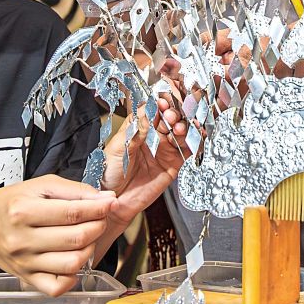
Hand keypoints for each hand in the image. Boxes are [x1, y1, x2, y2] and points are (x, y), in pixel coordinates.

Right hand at [0, 175, 115, 295]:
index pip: (72, 213)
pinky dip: (74, 275)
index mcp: (23, 211)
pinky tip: (74, 259)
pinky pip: (58, 286)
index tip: (110, 202)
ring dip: (90, 248)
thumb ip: (73, 189)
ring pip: (72, 263)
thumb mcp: (38, 185)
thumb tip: (105, 198)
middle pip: (75, 238)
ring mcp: (25, 263)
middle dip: (97, 226)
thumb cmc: (10, 204)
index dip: (98, 208)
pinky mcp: (28, 279)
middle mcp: (22, 240)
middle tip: (100, 217)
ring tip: (87, 236)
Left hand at [99, 99, 186, 230]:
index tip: (162, 102)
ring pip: (180, 133)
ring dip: (183, 126)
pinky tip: (196, 136)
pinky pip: (187, 151)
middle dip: (173, 114)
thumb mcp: (117, 148)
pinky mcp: (172, 165)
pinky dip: (194, 142)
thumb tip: (147, 113)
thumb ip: (134, 132)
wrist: (113, 202)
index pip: (152, 111)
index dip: (158, 105)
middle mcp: (153, 137)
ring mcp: (163, 150)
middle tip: (170, 116)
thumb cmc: (108, 174)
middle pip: (169, 119)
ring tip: (179, 127)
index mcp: (137, 129)